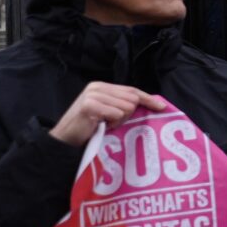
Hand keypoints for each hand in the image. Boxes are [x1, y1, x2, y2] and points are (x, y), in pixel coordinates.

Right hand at [50, 83, 167, 147]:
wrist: (64, 139)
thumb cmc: (88, 128)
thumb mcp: (106, 111)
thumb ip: (121, 104)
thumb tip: (150, 103)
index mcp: (102, 86)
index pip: (132, 90)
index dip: (148, 98)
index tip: (161, 106)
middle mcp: (97, 87)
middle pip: (132, 99)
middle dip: (127, 115)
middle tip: (111, 122)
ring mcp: (92, 95)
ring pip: (127, 107)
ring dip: (119, 120)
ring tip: (104, 124)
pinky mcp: (89, 105)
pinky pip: (116, 114)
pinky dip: (112, 123)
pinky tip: (100, 125)